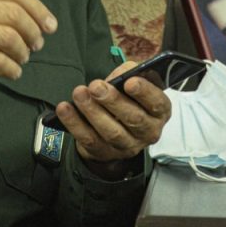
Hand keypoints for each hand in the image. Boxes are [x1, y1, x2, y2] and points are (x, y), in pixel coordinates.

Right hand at [0, 0, 56, 91]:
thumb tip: (33, 16)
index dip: (39, 9)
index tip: (50, 24)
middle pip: (16, 15)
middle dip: (33, 32)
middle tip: (37, 44)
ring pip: (10, 39)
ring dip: (23, 52)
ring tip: (22, 58)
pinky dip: (12, 69)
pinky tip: (12, 72)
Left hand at [54, 61, 171, 175]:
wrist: (115, 127)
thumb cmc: (127, 99)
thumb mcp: (133, 83)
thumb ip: (129, 74)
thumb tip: (121, 73)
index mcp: (159, 111)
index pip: (157, 103)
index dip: (144, 92)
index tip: (129, 82)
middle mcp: (148, 131)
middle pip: (133, 119)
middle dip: (113, 101)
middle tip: (96, 86)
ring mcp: (127, 146)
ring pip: (112, 132)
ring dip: (93, 111)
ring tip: (79, 94)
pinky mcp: (105, 153)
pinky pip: (89, 139)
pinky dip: (75, 123)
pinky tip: (65, 108)